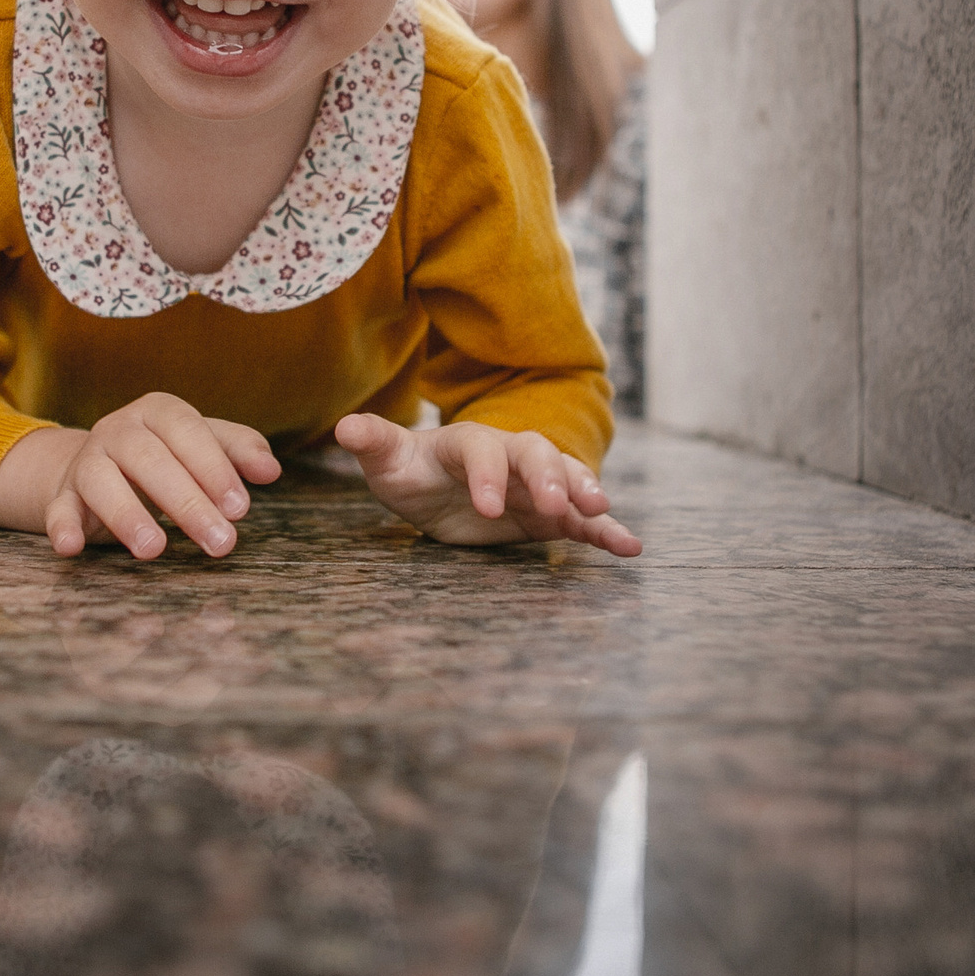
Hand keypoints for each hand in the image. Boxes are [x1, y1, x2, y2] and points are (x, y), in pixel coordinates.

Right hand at [0, 393, 282, 558]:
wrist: (96, 467)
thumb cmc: (165, 455)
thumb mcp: (201, 445)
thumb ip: (237, 450)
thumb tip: (271, 470)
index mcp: (157, 411)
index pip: (188, 431)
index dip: (214, 468)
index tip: (240, 508)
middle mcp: (118, 429)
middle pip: (150, 460)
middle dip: (188, 503)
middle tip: (221, 542)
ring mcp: (87, 461)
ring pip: (102, 481)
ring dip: (128, 515)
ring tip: (155, 550)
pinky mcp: (63, 495)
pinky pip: (58, 508)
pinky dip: (61, 526)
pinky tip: (71, 547)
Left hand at [332, 414, 641, 556]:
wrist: (436, 487)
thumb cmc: (411, 471)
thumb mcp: (388, 462)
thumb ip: (374, 443)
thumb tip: (344, 428)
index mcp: (467, 443)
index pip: (481, 449)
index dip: (487, 474)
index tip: (487, 506)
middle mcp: (508, 457)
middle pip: (536, 454)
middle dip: (550, 476)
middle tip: (559, 505)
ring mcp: (533, 484)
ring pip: (567, 480)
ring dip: (585, 493)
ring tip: (603, 512)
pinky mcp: (549, 515)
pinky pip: (582, 521)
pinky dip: (606, 531)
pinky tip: (630, 548)